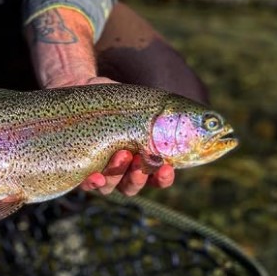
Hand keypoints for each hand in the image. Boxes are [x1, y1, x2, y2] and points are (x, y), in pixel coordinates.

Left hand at [77, 76, 174, 195]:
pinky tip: (96, 176)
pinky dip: (92, 182)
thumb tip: (197, 118)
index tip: (166, 168)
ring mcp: (100, 170)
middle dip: (139, 175)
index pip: (156, 179)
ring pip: (111, 186)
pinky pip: (85, 183)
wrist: (84, 89)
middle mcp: (121, 171)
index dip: (163, 178)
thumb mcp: (141, 105)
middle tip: (142, 157)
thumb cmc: (117, 101)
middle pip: (133, 185)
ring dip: (118, 174)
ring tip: (122, 153)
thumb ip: (162, 117)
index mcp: (141, 161)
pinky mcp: (79, 166)